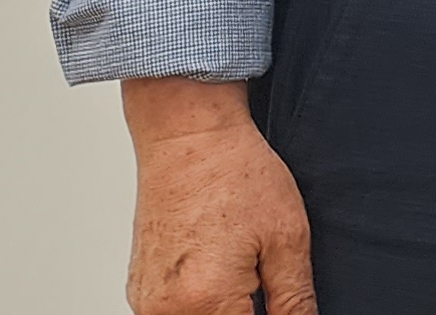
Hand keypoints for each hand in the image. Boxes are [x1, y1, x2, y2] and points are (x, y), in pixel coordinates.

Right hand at [122, 78, 314, 314]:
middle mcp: (164, 310)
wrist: (189, 137)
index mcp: (205, 301)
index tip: (282, 302)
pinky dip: (203, 305)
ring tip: (244, 270)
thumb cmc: (235, 175)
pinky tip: (221, 269)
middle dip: (248, 313)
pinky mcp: (141, 291)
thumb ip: (294, 301)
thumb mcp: (287, 239)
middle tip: (267, 282)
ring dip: (226, 310)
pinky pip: (177, 314)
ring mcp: (147, 302)